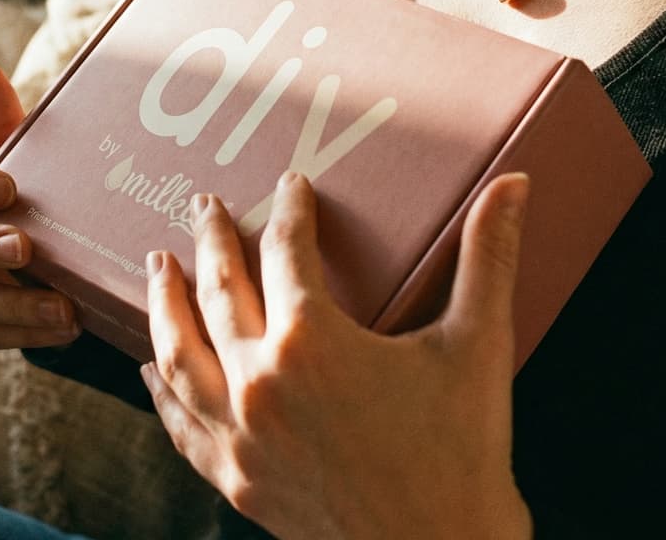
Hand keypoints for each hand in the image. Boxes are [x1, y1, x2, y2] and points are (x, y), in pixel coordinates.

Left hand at [142, 171, 534, 539]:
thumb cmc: (463, 452)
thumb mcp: (478, 345)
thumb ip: (490, 257)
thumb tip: (514, 185)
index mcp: (312, 342)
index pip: (287, 250)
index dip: (289, 209)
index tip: (292, 185)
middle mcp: (260, 383)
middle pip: (219, 289)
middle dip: (210, 239)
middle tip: (202, 204)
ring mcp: (240, 436)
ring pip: (179, 354)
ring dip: (164, 303)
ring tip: (158, 264)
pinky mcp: (237, 480)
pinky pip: (180, 425)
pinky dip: (161, 391)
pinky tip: (151, 366)